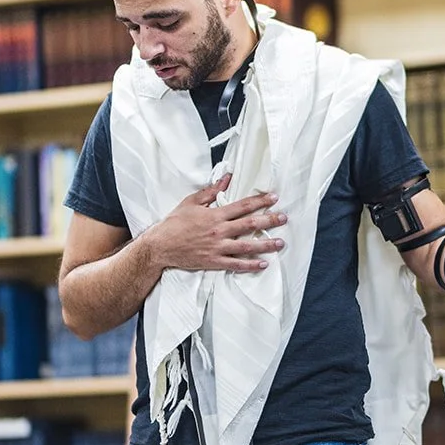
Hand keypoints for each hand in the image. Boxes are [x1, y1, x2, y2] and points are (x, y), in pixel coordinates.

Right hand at [142, 174, 286, 273]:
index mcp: (214, 215)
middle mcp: (219, 231)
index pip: (242, 206)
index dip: (260, 201)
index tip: (274, 198)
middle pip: (250, 224)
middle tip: (284, 218)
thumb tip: (226, 179)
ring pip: (247, 245)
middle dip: (269, 220)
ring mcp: (217, 247)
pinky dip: (250, 265)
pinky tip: (263, 264)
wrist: (160, 246)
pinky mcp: (214, 261)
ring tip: (280, 243)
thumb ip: (210, 191)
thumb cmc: (174, 224)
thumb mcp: (191, 202)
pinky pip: (236, 264)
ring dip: (266, 244)